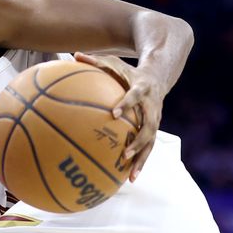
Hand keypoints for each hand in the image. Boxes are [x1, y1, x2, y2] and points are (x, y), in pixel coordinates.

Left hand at [74, 52, 164, 181]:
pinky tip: (130, 177)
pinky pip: (149, 148)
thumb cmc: (129, 70)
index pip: (134, 96)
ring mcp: (155, 120)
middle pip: (149, 126)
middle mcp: (151, 107)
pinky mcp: (154, 129)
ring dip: (142, 159)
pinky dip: (141, 162)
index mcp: (141, 89)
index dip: (126, 104)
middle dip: (138, 141)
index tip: (114, 114)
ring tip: (130, 175)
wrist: (158, 76)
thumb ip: (95, 61)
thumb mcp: (114, 63)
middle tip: (125, 153)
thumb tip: (74, 54)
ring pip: (151, 142)